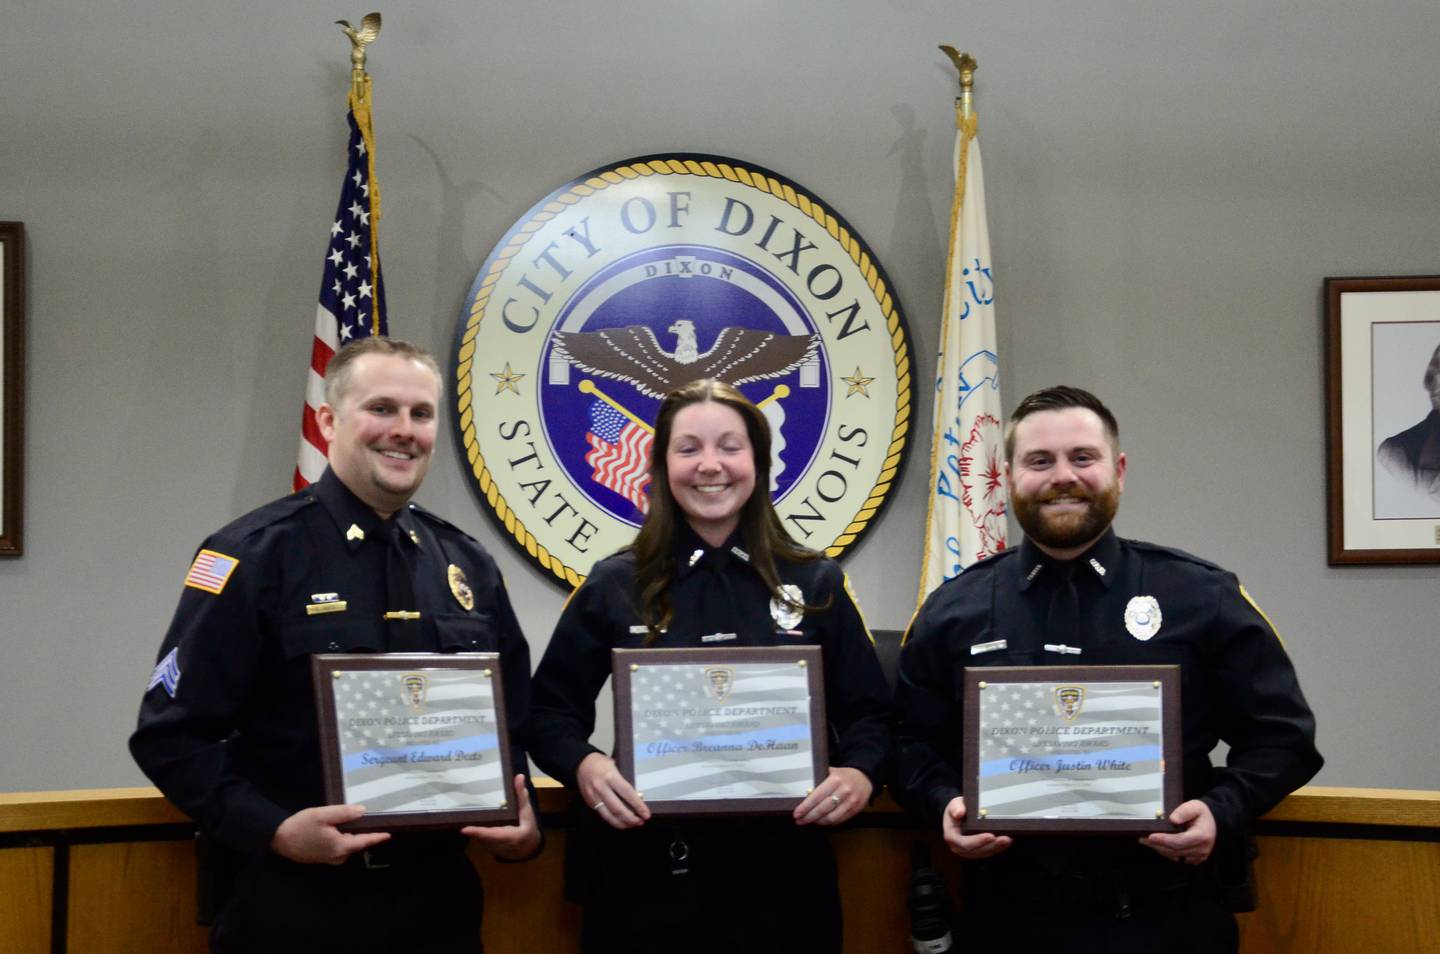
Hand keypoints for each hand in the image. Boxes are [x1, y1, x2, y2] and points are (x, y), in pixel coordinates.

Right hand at [269, 804, 389, 864]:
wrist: (278, 839)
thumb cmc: (301, 826)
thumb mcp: (323, 815)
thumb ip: (344, 813)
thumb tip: (363, 811)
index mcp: (341, 847)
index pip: (364, 841)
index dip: (377, 837)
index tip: (389, 834)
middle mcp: (337, 856)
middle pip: (355, 842)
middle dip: (360, 832)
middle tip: (364, 818)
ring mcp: (329, 859)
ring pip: (346, 844)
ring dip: (349, 834)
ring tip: (348, 820)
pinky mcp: (322, 858)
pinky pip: (337, 847)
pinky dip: (340, 838)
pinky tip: (334, 828)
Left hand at [462, 774, 541, 859]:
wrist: (527, 848)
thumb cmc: (527, 827)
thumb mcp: (527, 812)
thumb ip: (521, 796)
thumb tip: (519, 777)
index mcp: (511, 836)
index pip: (492, 834)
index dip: (479, 832)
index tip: (465, 829)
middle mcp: (499, 844)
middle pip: (480, 836)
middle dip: (470, 826)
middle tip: (457, 814)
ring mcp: (491, 848)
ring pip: (477, 837)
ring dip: (470, 828)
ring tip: (460, 815)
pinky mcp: (486, 847)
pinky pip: (477, 838)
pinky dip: (473, 830)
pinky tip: (468, 819)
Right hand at [576, 752, 649, 828]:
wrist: (581, 763)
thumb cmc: (601, 763)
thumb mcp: (615, 765)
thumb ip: (623, 780)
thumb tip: (638, 796)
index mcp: (610, 776)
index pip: (627, 794)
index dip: (638, 806)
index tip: (646, 814)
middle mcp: (601, 788)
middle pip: (618, 809)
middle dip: (631, 819)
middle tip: (641, 822)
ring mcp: (594, 797)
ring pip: (609, 816)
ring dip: (622, 823)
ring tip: (632, 825)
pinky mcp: (590, 803)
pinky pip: (603, 815)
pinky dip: (613, 821)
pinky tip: (621, 822)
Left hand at [794, 766, 871, 825]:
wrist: (865, 778)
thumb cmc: (843, 775)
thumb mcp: (831, 772)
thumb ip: (819, 780)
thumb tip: (802, 792)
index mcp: (835, 780)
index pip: (817, 796)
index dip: (805, 807)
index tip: (797, 813)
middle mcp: (844, 791)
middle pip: (823, 809)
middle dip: (809, 817)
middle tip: (799, 820)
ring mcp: (851, 802)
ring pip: (831, 818)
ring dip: (818, 822)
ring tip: (809, 821)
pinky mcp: (855, 810)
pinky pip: (839, 820)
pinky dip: (828, 822)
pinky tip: (821, 820)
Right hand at [941, 796, 1011, 859]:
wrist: (959, 814)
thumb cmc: (957, 809)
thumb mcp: (954, 804)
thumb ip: (955, 808)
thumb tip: (959, 813)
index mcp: (952, 837)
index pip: (965, 843)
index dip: (978, 841)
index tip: (990, 835)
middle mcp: (959, 847)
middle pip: (977, 850)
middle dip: (992, 845)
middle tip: (1005, 839)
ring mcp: (969, 851)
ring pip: (985, 852)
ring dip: (998, 847)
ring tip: (1008, 839)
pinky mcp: (978, 851)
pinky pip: (989, 852)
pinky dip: (999, 847)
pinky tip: (1007, 841)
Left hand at [1142, 799, 1216, 864]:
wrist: (1213, 824)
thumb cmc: (1202, 814)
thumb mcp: (1195, 806)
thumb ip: (1184, 811)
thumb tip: (1172, 819)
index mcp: (1202, 836)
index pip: (1180, 841)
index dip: (1164, 840)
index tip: (1151, 836)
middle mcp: (1202, 849)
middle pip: (1175, 850)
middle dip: (1157, 845)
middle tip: (1142, 838)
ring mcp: (1199, 856)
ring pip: (1174, 856)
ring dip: (1159, 849)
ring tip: (1146, 841)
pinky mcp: (1195, 860)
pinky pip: (1177, 858)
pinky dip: (1166, 852)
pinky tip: (1158, 845)